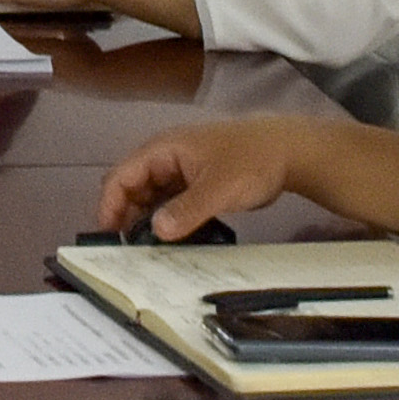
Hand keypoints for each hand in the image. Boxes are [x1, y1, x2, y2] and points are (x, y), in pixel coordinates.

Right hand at [90, 120, 336, 244]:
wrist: (289, 151)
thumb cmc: (252, 161)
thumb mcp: (219, 188)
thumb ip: (186, 210)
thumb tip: (156, 231)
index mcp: (163, 150)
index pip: (121, 176)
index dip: (109, 205)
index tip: (110, 236)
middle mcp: (165, 158)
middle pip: (130, 186)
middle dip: (123, 215)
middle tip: (126, 249)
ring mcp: (180, 170)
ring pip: (149, 196)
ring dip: (144, 220)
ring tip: (145, 250)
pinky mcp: (194, 182)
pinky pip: (169, 201)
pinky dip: (164, 219)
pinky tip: (169, 240)